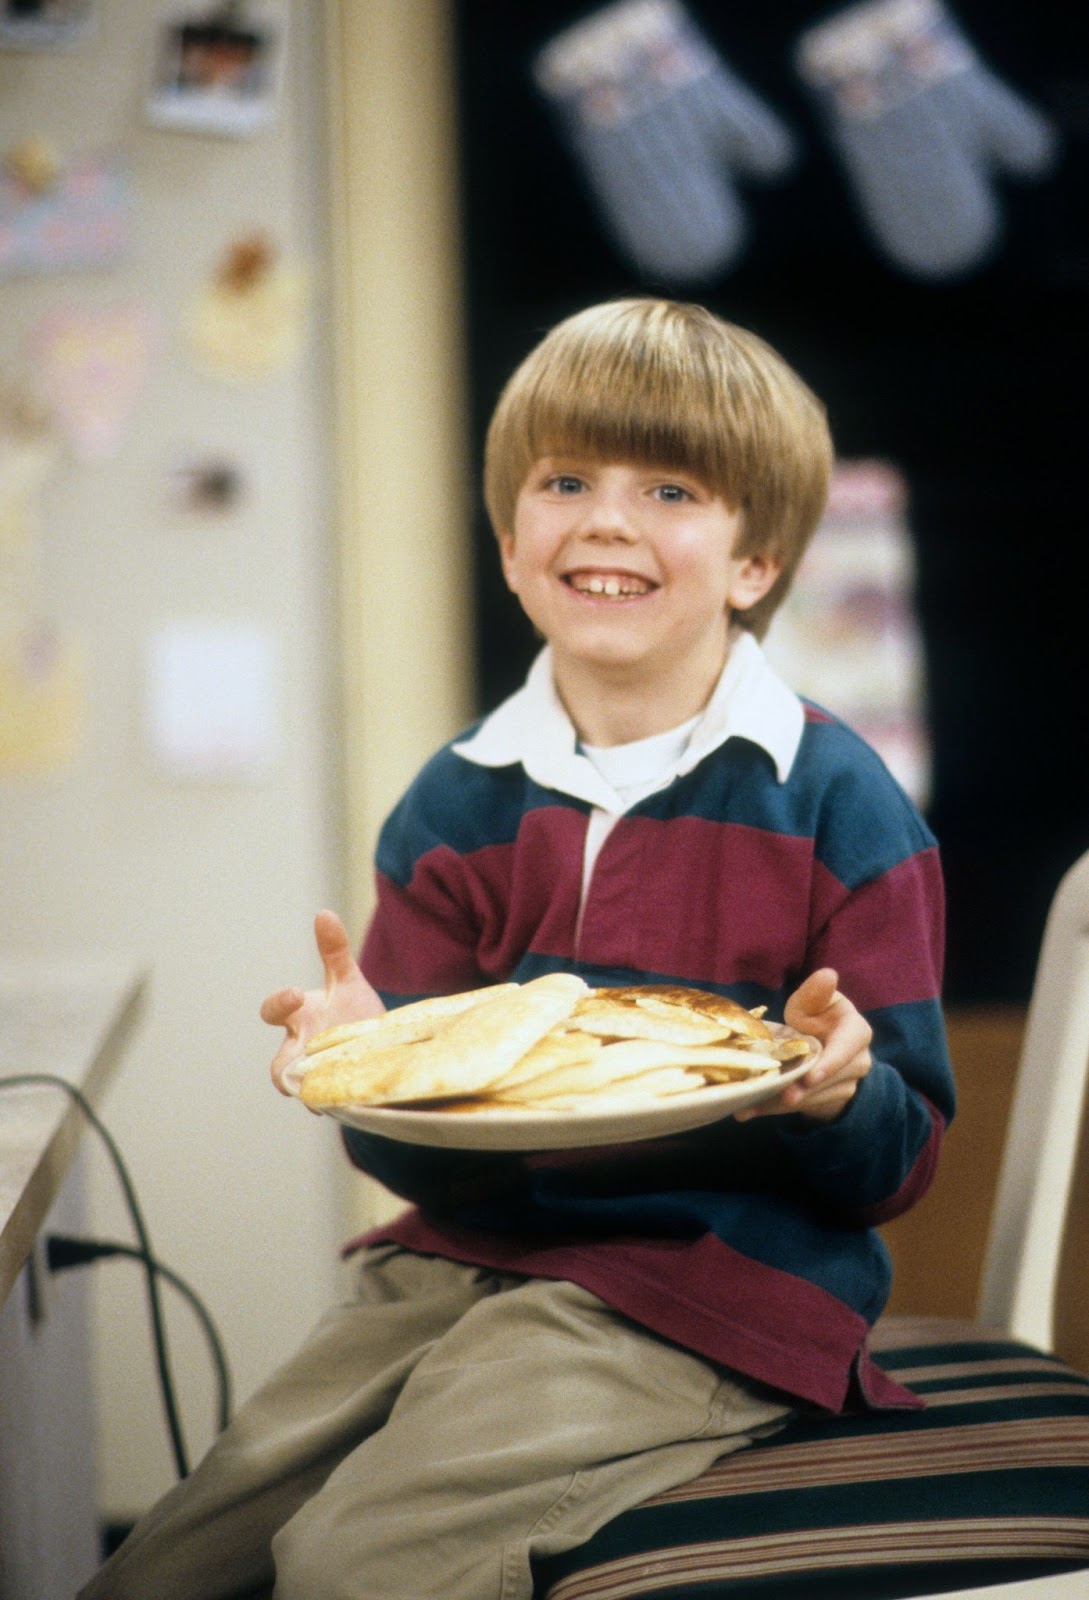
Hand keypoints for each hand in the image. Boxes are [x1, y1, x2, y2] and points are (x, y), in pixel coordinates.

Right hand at [261, 910, 384, 1096]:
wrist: (385, 1046)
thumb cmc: (354, 1013)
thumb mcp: (347, 981)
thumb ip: (334, 951)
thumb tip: (323, 913)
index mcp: (301, 1019)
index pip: (275, 1012)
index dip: (278, 1004)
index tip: (294, 994)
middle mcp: (304, 1051)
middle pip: (278, 1069)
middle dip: (285, 1069)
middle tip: (302, 1062)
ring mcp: (320, 1077)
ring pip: (304, 1093)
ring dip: (313, 1091)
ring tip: (324, 1091)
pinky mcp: (340, 1097)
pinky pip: (333, 1105)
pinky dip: (339, 1103)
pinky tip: (352, 1100)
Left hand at [734, 968, 871, 1122]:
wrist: (821, 1045)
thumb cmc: (815, 1017)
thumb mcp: (813, 1002)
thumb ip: (816, 993)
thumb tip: (827, 975)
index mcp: (856, 1033)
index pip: (847, 1047)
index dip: (830, 1063)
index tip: (811, 1075)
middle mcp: (857, 1062)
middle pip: (828, 1080)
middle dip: (803, 1090)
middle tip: (783, 1096)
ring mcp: (845, 1086)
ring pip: (811, 1098)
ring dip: (780, 1103)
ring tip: (750, 1105)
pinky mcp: (827, 1102)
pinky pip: (799, 1108)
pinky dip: (772, 1109)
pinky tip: (747, 1111)